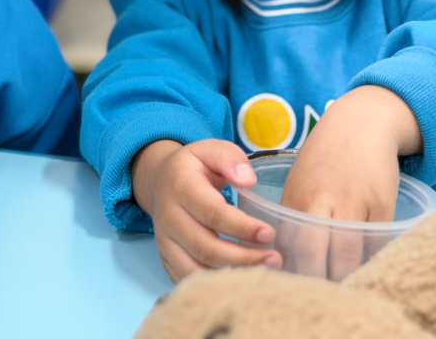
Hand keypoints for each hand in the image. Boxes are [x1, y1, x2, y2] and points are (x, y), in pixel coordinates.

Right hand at [131, 138, 281, 282]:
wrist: (160, 181)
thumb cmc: (194, 167)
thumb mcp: (210, 149)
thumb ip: (230, 159)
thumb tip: (248, 181)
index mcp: (180, 187)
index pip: (211, 212)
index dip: (241, 226)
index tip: (270, 234)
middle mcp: (168, 217)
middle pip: (205, 246)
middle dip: (243, 258)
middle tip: (275, 259)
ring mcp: (164, 241)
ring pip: (195, 268)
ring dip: (231, 276)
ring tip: (265, 274)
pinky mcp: (166, 259)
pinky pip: (188, 279)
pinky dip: (214, 286)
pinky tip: (242, 283)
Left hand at [278, 85, 421, 279]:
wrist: (362, 124)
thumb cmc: (324, 159)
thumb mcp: (299, 182)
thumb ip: (294, 216)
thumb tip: (289, 257)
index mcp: (296, 195)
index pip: (289, 243)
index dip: (291, 270)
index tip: (294, 287)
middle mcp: (322, 198)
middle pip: (314, 250)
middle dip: (315, 278)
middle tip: (318, 294)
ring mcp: (354, 202)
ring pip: (347, 253)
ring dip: (344, 276)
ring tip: (341, 289)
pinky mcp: (383, 205)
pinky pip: (375, 244)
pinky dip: (369, 260)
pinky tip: (363, 269)